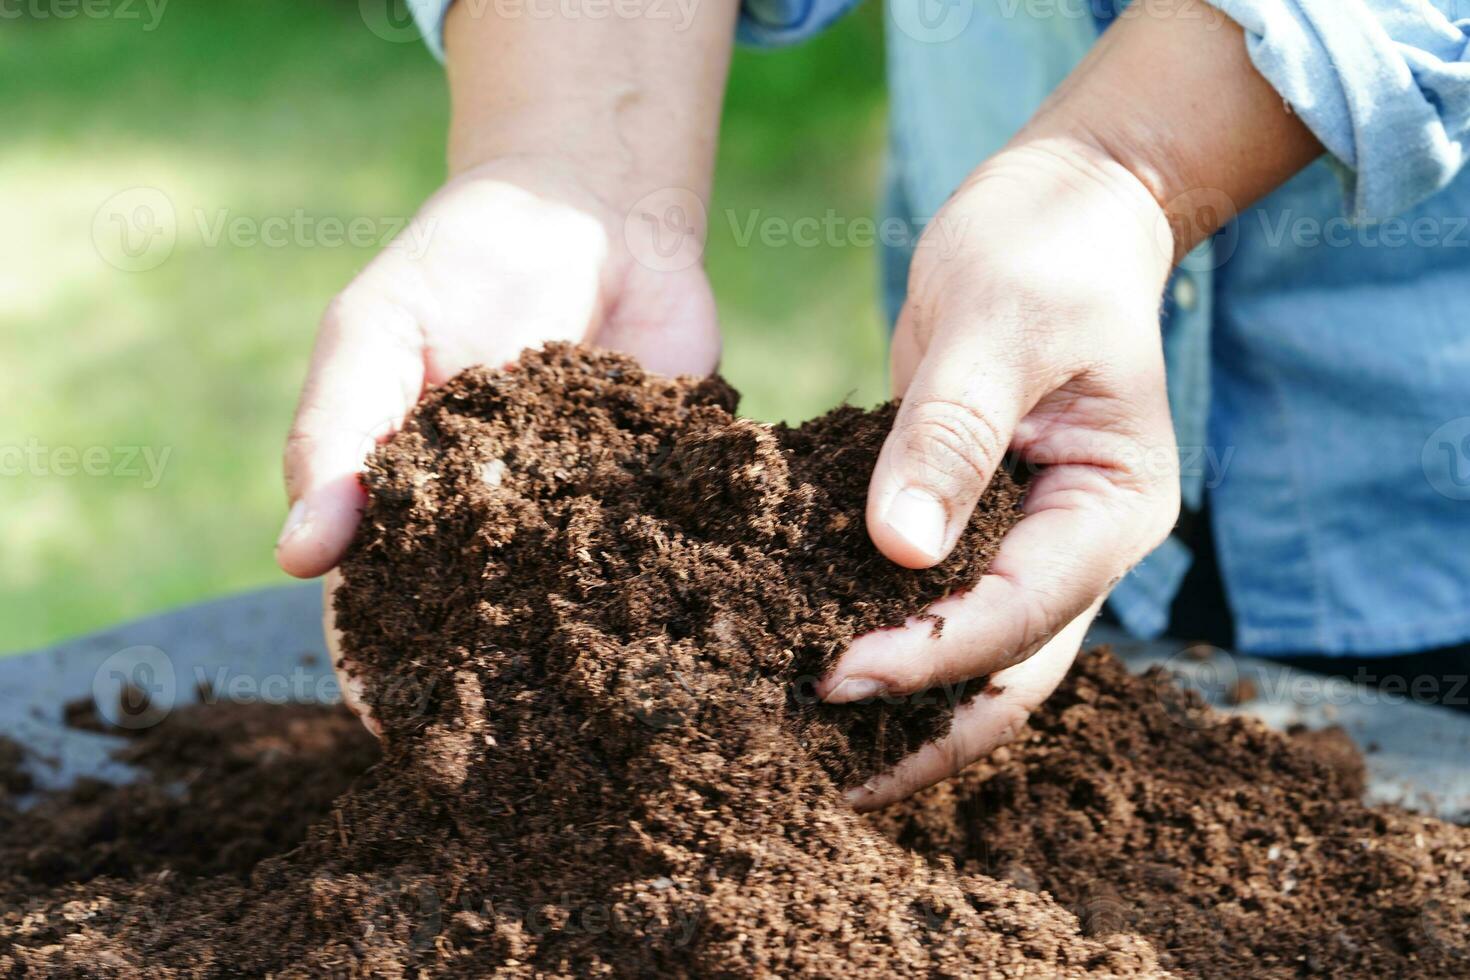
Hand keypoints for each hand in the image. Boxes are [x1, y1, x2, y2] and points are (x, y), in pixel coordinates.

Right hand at [277, 159, 720, 725]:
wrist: (590, 207)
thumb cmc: (456, 265)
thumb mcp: (373, 334)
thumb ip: (337, 434)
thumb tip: (297, 556)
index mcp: (423, 507)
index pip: (394, 607)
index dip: (390, 670)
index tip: (398, 733)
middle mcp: (508, 530)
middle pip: (496, 628)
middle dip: (503, 687)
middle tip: (519, 759)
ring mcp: (592, 517)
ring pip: (589, 606)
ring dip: (597, 658)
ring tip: (613, 725)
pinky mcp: (671, 491)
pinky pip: (676, 551)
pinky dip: (684, 588)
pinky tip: (699, 638)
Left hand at [825, 138, 1181, 809]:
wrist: (1059, 212)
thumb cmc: (1040, 250)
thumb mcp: (996, 322)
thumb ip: (950, 435)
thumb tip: (897, 554)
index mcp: (1111, 507)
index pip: (1021, 613)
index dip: (930, 656)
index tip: (833, 676)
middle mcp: (1079, 545)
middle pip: (1009, 674)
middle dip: (922, 732)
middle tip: (823, 782)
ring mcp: (1031, 541)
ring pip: (974, 658)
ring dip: (903, 710)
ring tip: (814, 759)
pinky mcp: (977, 523)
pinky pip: (935, 604)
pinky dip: (887, 643)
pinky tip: (817, 669)